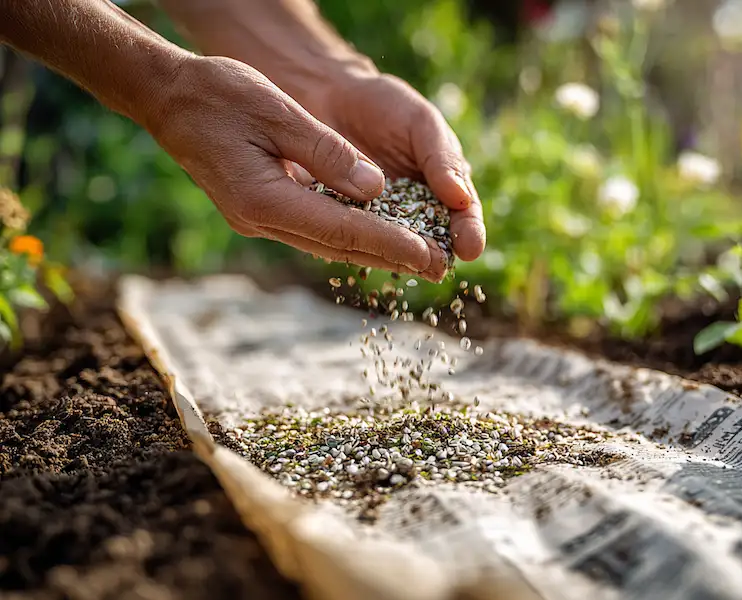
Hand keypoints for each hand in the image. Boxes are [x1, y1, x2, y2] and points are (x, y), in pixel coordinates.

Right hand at [146, 56, 450, 281]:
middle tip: (439, 270)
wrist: (167, 98)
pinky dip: (349, 236)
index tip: (430, 255)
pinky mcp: (259, 212)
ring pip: (327, 244)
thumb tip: (375, 189)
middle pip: (339, 246)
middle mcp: (260, 220)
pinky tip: (377, 239)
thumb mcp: (278, 112)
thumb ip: (327, 153)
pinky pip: (313, 231)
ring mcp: (257, 220)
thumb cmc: (218, 95)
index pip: (342, 229)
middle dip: (392, 258)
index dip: (391, 243)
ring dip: (374, 253)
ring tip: (419, 261)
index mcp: (264, 199)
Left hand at [307, 73, 485, 262]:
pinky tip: (364, 251)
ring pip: (396, 245)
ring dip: (403, 258)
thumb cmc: (385, 107)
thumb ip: (441, 158)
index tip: (471, 247)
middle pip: (433, 239)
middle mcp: (416, 210)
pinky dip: (363, 246)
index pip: (463, 214)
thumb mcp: (421, 123)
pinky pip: (357, 239)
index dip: (469, 231)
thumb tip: (461, 197)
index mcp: (444, 187)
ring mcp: (381, 220)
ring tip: (410, 267)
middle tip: (439, 267)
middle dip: (437, 254)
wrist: (331, 99)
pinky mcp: (347, 223)